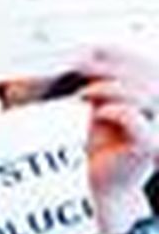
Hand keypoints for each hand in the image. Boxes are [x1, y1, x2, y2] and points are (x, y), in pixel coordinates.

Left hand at [74, 47, 158, 223]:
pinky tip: (99, 112)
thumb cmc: (105, 149)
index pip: (147, 66)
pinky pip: (134, 118)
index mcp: (156, 99)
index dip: (121, 54)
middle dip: (111, 66)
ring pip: (144, 93)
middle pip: (148, 76)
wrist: (103, 183)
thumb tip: (88, 58)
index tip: (91, 50)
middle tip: (81, 67)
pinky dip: (114, 110)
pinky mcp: (147, 146)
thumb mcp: (102, 109)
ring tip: (85, 92)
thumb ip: (103, 86)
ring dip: (110, 87)